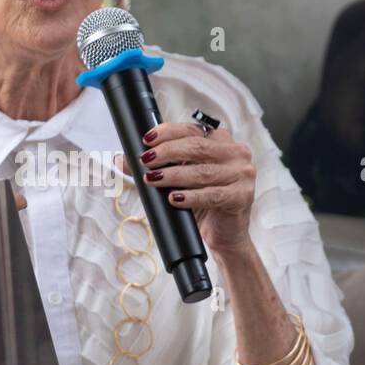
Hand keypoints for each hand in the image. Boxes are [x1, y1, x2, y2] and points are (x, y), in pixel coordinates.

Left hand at [115, 122, 255, 255]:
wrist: (224, 234)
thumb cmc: (203, 204)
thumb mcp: (177, 181)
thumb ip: (155, 167)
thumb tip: (121, 159)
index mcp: (221, 141)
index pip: (192, 130)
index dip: (168, 133)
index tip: (147, 140)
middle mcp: (235, 153)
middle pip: (197, 147)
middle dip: (167, 153)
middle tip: (145, 161)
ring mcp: (242, 174)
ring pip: (202, 171)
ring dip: (174, 175)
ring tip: (153, 179)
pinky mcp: (242, 195)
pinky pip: (212, 194)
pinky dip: (191, 197)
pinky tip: (174, 199)